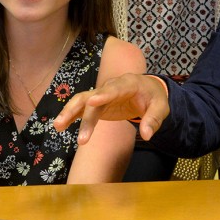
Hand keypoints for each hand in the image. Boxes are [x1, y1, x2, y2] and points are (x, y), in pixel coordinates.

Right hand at [53, 73, 169, 143]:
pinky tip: (60, 125)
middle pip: (93, 97)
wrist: (147, 90)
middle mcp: (111, 86)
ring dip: (70, 112)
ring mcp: (101, 94)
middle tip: (79, 136)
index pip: (115, 89)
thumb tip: (147, 135)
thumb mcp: (161, 108)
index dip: (104, 94)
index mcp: (129, 83)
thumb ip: (154, 120)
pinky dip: (71, 115)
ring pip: (82, 101)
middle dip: (84, 114)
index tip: (92, 102)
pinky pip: (81, 108)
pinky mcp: (96, 103)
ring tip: (58, 126)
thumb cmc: (154, 98)